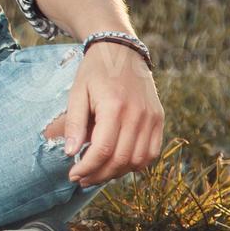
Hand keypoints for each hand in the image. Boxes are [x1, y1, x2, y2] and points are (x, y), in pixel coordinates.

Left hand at [63, 42, 163, 187]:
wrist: (121, 51)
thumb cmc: (94, 72)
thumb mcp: (77, 92)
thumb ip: (74, 123)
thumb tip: (70, 153)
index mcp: (115, 106)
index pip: (103, 149)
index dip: (87, 167)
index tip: (73, 175)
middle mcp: (138, 115)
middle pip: (121, 159)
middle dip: (99, 175)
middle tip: (82, 180)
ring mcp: (152, 118)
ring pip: (138, 160)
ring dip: (117, 173)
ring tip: (97, 174)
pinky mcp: (159, 119)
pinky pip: (152, 152)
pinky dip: (136, 164)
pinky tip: (118, 164)